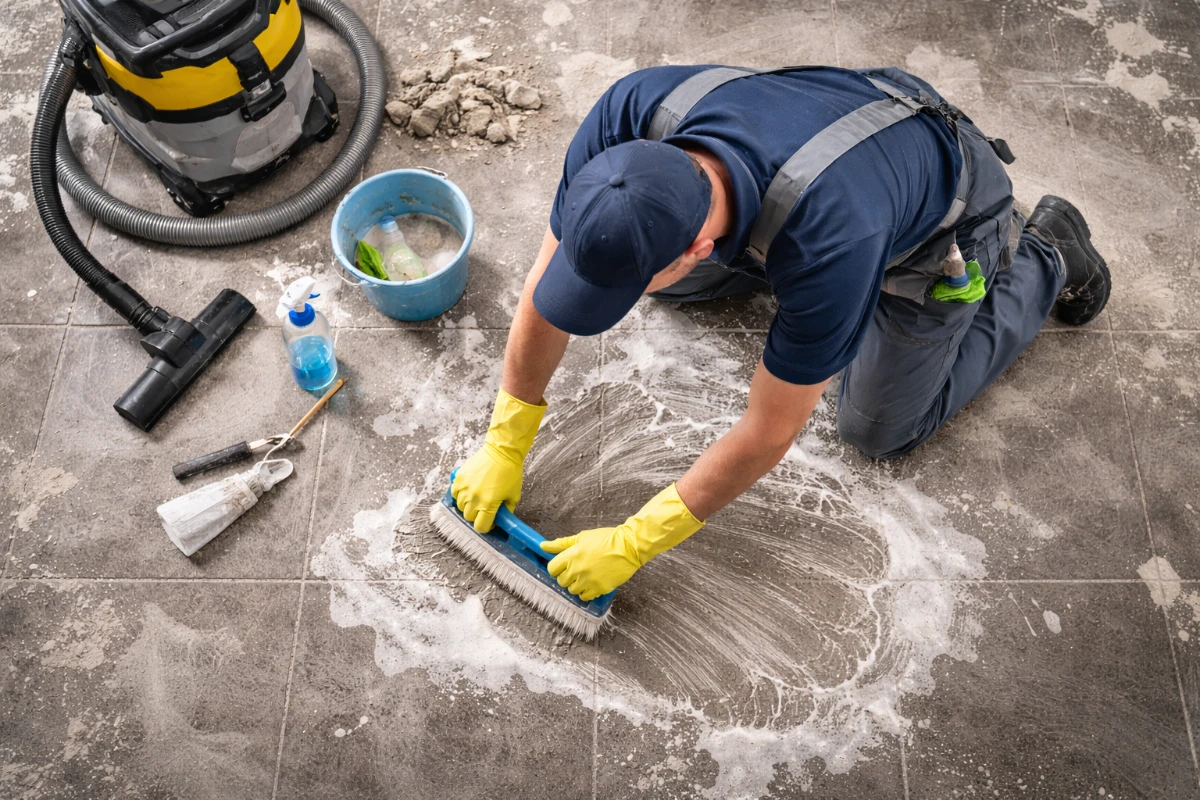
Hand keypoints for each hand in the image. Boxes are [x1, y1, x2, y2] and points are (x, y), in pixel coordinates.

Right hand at [452, 388, 545, 531]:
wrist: (501, 452)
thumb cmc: (510, 472)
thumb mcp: (514, 495)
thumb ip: (506, 511)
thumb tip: (501, 519)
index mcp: (488, 504)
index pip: (480, 526)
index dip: (486, 527)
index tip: (490, 521)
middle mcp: (473, 498)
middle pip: (469, 518)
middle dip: (477, 516)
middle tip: (485, 508)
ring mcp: (464, 488)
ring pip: (461, 507)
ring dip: (468, 506)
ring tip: (478, 497)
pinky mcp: (459, 478)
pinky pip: (455, 494)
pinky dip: (460, 495)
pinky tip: (469, 491)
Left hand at [540, 483, 703, 599]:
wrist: (629, 547)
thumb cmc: (606, 539)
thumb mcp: (582, 537)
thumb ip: (561, 544)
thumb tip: (543, 546)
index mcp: (571, 555)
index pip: (552, 569)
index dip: (556, 568)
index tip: (562, 567)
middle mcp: (577, 569)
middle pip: (561, 581)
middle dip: (566, 576)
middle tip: (576, 570)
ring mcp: (588, 581)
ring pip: (572, 590)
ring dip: (576, 585)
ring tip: (586, 576)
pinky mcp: (599, 589)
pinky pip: (585, 597)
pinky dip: (587, 592)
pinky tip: (593, 583)